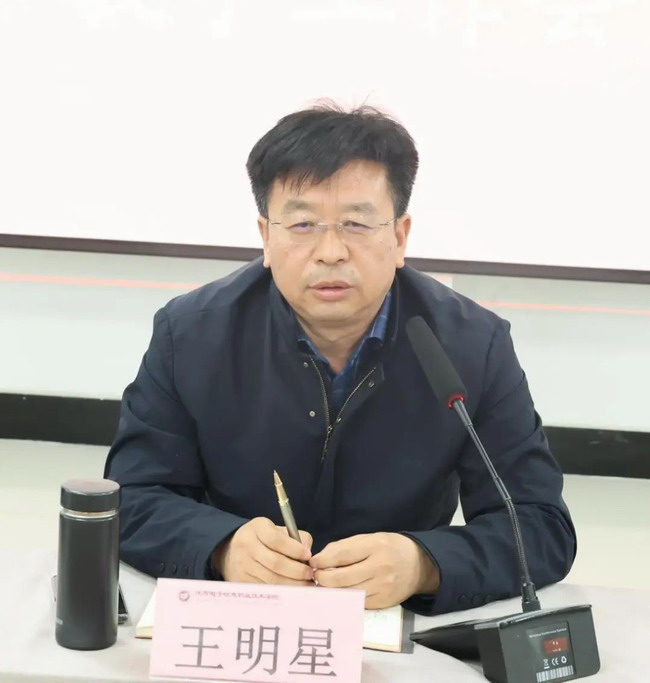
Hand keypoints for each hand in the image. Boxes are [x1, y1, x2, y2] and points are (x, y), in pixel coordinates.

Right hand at [212, 517, 313, 585]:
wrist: (229, 550)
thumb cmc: (260, 539)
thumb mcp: (274, 529)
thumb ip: (294, 536)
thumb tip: (308, 550)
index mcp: (257, 528)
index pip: (277, 540)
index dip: (295, 549)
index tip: (308, 555)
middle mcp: (247, 546)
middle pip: (276, 563)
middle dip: (297, 571)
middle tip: (311, 574)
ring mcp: (242, 566)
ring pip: (272, 579)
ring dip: (293, 584)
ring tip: (306, 585)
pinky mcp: (241, 583)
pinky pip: (265, 589)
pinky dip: (282, 592)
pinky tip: (292, 590)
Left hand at [309, 532, 439, 608]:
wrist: (419, 565)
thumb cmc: (390, 548)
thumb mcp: (370, 538)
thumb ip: (346, 546)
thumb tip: (322, 558)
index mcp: (375, 546)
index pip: (342, 555)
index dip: (323, 560)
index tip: (313, 562)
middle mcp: (379, 567)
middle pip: (342, 578)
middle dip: (323, 578)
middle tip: (316, 576)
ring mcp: (382, 587)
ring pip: (348, 593)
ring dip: (332, 590)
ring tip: (326, 585)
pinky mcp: (383, 603)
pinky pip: (358, 603)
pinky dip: (346, 598)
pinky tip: (341, 592)